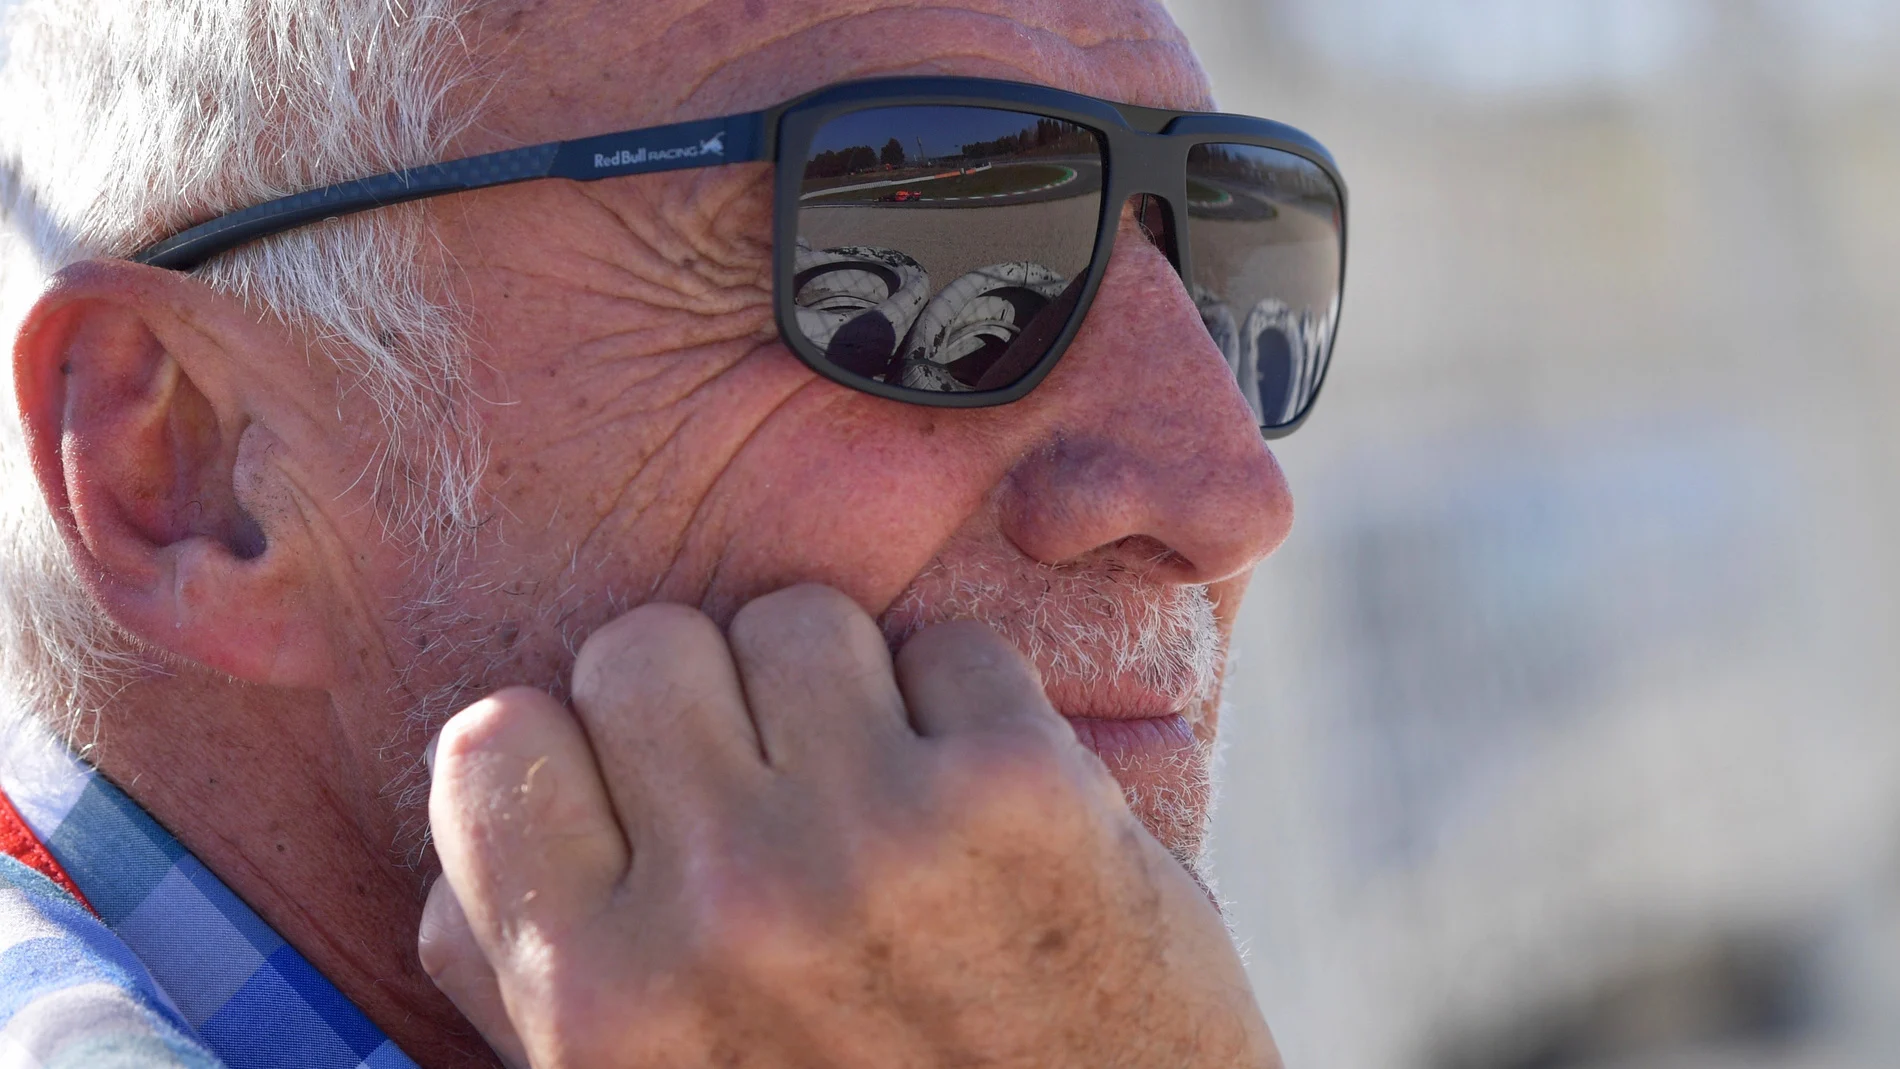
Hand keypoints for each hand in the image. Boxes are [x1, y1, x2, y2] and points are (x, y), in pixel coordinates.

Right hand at [419, 584, 1277, 1067]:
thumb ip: (527, 972)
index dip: (570, 757)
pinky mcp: (1021, 792)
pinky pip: (952, 647)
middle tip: (777, 798)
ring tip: (885, 805)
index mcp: (601, 999)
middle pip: (645, 647)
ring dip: (839, 695)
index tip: (638, 804)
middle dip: (707, 710)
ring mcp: (877, 836)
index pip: (491, 742)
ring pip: (797, 620)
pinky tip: (990, 821)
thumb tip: (481, 815)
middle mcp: (725, 906)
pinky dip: (971, 716)